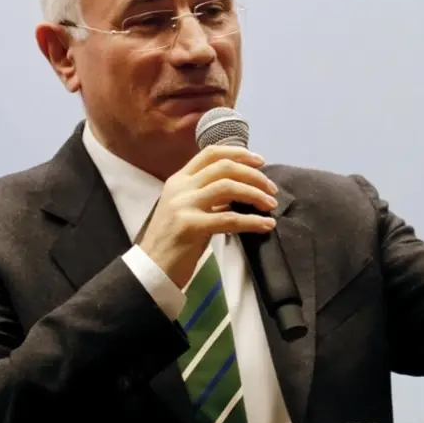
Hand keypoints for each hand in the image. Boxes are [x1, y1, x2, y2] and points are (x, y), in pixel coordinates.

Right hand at [138, 145, 278, 288]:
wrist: (151, 269)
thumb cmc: (173, 242)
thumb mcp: (189, 211)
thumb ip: (210, 198)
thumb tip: (242, 191)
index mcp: (179, 180)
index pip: (211, 153)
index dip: (238, 153)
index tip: (260, 161)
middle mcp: (180, 187)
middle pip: (224, 167)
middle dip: (253, 176)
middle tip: (271, 189)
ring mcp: (183, 205)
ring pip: (228, 187)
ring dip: (255, 195)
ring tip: (271, 206)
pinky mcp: (189, 226)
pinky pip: (229, 218)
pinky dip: (252, 221)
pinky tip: (266, 226)